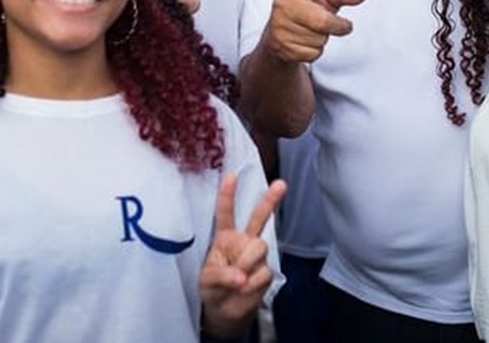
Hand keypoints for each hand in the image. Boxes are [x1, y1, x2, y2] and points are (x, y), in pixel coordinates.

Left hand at [199, 174, 286, 338]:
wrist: (226, 312)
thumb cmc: (212, 289)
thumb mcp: (207, 281)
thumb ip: (222, 275)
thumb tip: (242, 277)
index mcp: (224, 237)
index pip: (226, 213)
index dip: (228, 195)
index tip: (231, 176)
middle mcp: (242, 241)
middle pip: (258, 218)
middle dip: (270, 200)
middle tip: (281, 184)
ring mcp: (256, 255)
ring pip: (259, 247)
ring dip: (247, 263)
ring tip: (237, 280)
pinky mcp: (266, 271)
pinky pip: (263, 272)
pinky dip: (251, 284)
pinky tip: (244, 289)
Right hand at [264, 0, 369, 63]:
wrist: (278, 33)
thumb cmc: (305, 8)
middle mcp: (284, 4)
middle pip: (322, 20)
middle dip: (337, 26)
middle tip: (344, 25)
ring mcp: (281, 26)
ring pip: (319, 39)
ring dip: (324, 37)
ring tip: (313, 29)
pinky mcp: (282, 46)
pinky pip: (312, 53)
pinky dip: (316, 50)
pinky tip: (305, 41)